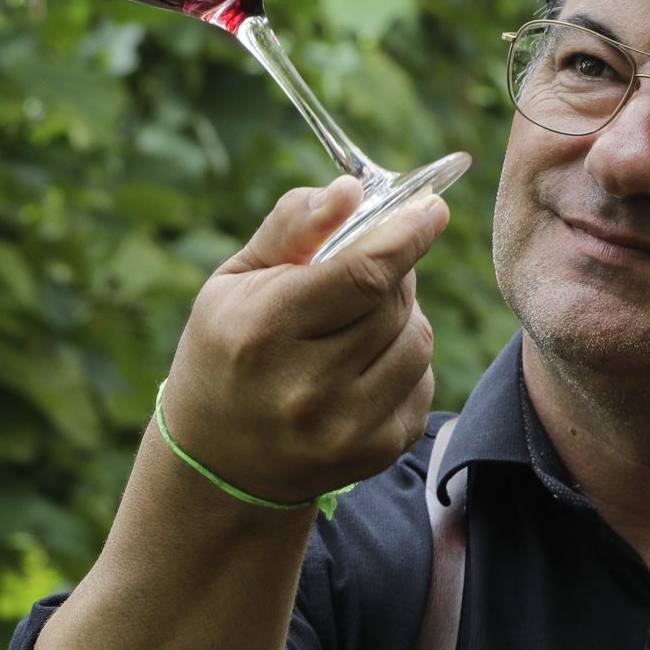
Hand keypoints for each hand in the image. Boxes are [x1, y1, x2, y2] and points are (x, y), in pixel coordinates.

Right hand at [159, 177, 449, 508]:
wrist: (218, 459)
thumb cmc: (227, 348)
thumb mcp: (235, 281)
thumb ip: (294, 227)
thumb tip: (351, 190)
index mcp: (266, 332)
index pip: (363, 274)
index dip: (407, 235)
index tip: (432, 208)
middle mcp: (307, 388)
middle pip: (394, 302)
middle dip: (392, 272)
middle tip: (367, 267)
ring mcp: (345, 429)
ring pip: (418, 341)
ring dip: (400, 318)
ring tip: (356, 323)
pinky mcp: (377, 452)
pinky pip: (423, 381)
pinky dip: (404, 362)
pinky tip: (362, 367)